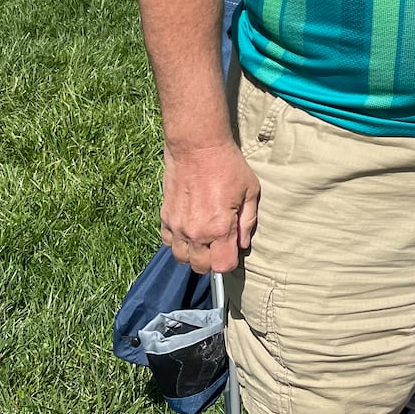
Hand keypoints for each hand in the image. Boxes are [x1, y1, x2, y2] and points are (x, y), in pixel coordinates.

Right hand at [160, 141, 260, 273]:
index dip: (230, 262)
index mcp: (219, 228)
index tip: (233, 250)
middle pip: (200, 267)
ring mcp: (177, 226)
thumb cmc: (227, 165)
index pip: (222, 267)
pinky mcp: (165, 216)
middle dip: (212, 260)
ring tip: (203, 237)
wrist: (197, 146)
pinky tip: (188, 228)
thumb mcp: (250, 191)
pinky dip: (178, 240)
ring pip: (181, 257)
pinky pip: (167, 241)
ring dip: (193, 252)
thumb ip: (248, 222)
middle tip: (220, 243)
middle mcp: (195, 232)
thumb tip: (243, 244)